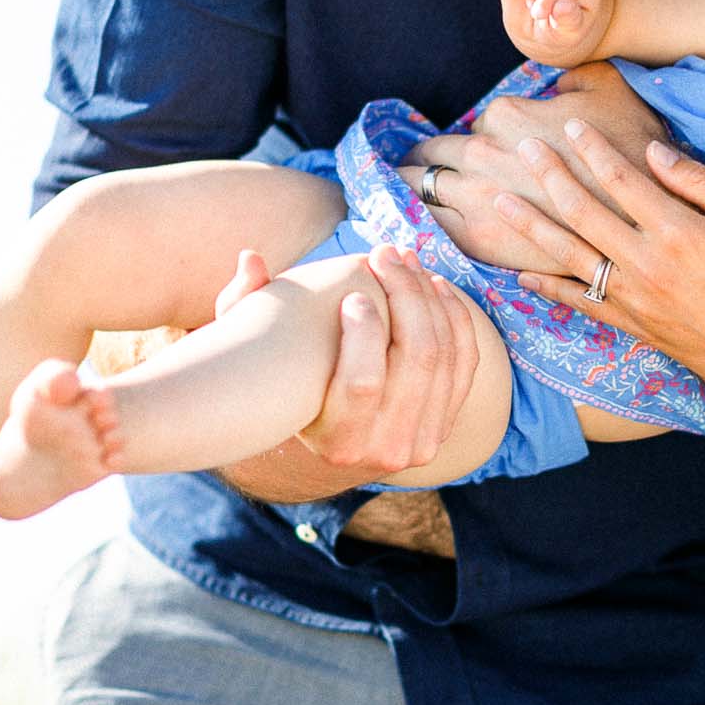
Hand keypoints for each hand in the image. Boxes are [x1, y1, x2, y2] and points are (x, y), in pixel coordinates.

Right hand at [222, 243, 481, 478]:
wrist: (329, 430)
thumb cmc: (280, 376)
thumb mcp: (251, 346)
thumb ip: (240, 302)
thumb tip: (250, 257)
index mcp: (338, 442)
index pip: (363, 384)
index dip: (365, 331)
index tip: (354, 292)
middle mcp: (387, 451)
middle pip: (417, 361)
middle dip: (406, 294)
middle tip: (386, 254)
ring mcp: (424, 440)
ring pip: (444, 355)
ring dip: (430, 297)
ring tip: (407, 262)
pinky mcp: (448, 421)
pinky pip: (464, 362)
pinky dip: (455, 318)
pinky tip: (435, 285)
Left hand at [396, 63, 662, 271]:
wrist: (641, 220)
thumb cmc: (631, 150)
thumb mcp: (609, 88)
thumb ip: (574, 74)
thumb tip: (558, 83)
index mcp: (507, 115)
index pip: (476, 123)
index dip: (481, 136)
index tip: (484, 150)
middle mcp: (482, 151)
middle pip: (434, 152)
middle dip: (426, 158)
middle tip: (415, 166)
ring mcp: (475, 197)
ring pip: (417, 186)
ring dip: (405, 185)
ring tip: (399, 190)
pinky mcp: (477, 240)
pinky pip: (428, 225)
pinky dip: (413, 220)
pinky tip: (409, 222)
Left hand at [489, 118, 704, 434]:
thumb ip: (701, 184)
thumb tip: (653, 153)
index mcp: (678, 232)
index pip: (621, 180)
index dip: (592, 149)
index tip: (569, 125)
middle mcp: (645, 264)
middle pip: (583, 211)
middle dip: (549, 176)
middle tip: (522, 149)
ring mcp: (634, 298)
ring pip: (569, 255)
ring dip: (531, 226)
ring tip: (500, 201)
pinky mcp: (632, 325)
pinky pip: (580, 303)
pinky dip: (548, 289)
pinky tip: (521, 276)